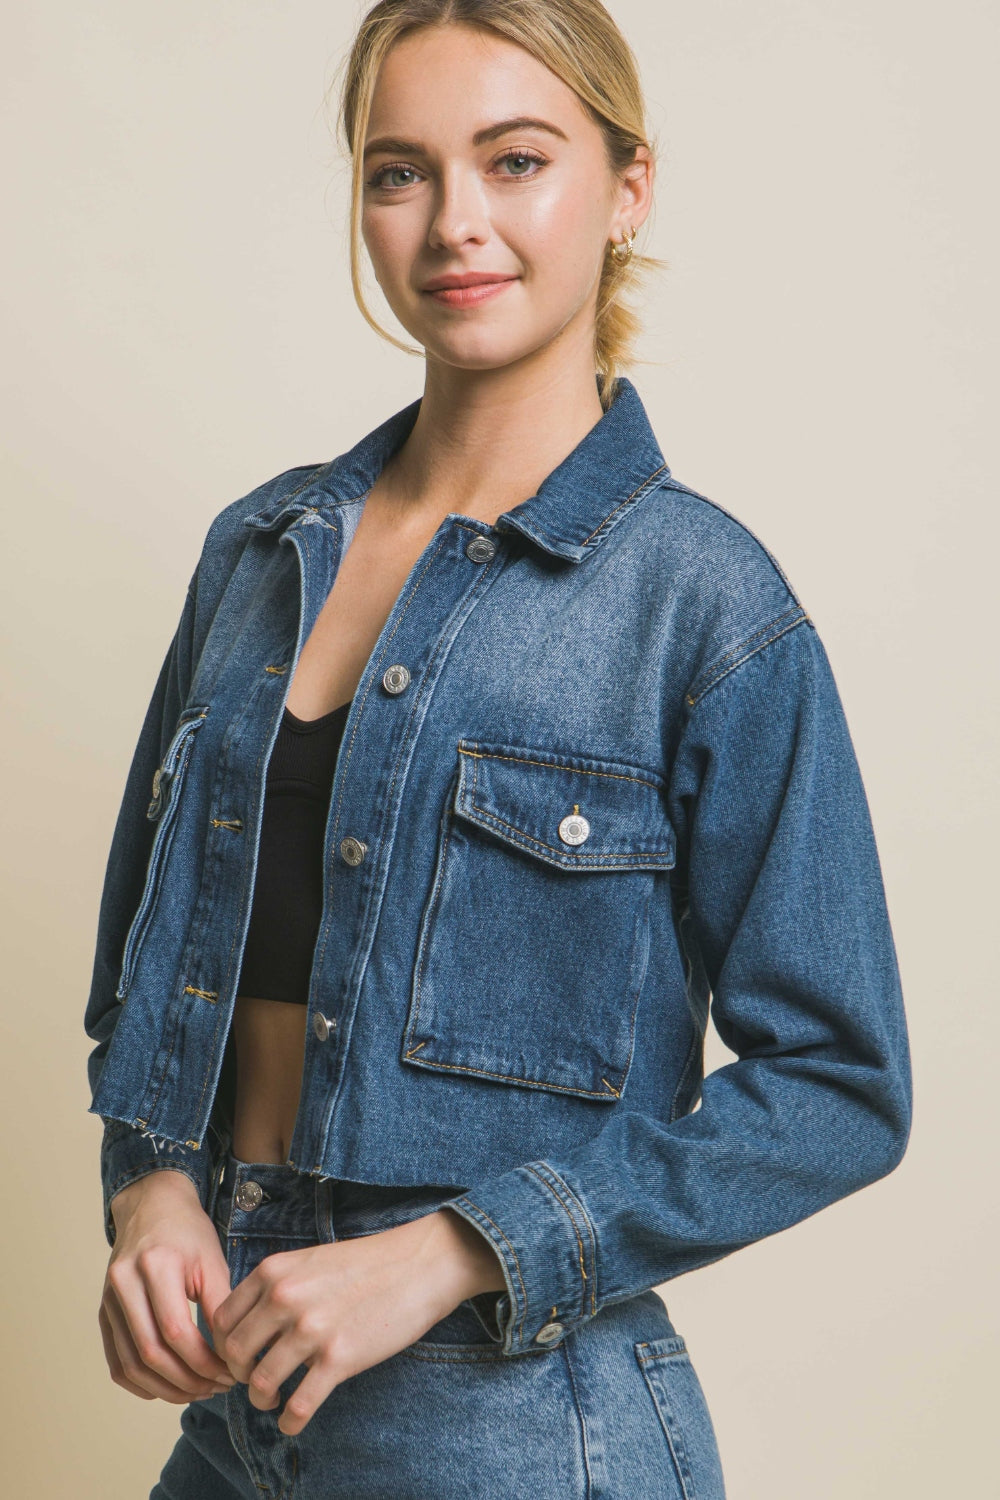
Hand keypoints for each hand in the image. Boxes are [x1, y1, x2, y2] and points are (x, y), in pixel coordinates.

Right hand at [99, 1169, 237, 1403]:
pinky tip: (167, 1387)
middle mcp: (124, 1283)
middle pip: (150, 1352)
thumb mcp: (212, 1260)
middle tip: (216, 1387)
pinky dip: (140, 1383)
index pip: (176, 1330)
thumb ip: (220, 1306)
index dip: (203, 1361)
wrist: (152, 1207)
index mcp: (155, 1265)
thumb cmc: (188, 1232)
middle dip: (187, 1380)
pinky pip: (116, 1361)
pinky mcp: (104, 1312)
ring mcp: (108, 1299)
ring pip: (130, 1364)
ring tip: (198, 1391)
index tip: (229, 1372)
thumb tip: (231, 1355)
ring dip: (165, 1388)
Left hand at [211, 1206, 505, 1436]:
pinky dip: (289, 1422)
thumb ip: (276, 1286)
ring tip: (273, 1400)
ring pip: (260, 1383)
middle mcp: (285, 1298)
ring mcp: (312, 1329)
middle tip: (253, 1380)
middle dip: (238, 1375)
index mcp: (274, 1271)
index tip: (238, 1357)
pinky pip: (298, 1405)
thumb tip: (248, 1326)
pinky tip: (292, 1423)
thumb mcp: (309, 1261)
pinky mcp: (339, 1358)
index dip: (223, 1346)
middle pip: (234, 1354)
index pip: (222, 1320)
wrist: (417, 1265)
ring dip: (261, 1400)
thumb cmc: (366, 1264)